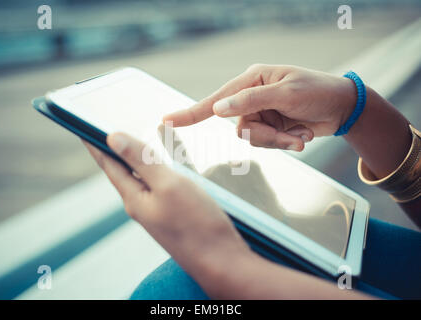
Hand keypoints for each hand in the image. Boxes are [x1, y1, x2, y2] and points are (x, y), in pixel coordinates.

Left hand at [83, 133, 251, 296]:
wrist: (223, 263)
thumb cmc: (198, 224)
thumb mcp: (168, 184)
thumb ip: (141, 160)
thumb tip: (112, 138)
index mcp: (134, 198)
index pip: (108, 165)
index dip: (96, 144)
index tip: (83, 128)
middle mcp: (143, 206)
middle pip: (124, 172)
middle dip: (116, 151)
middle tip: (108, 130)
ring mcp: (159, 212)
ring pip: (144, 178)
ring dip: (139, 159)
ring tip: (136, 142)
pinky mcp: (175, 215)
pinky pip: (162, 186)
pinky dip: (161, 170)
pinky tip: (171, 164)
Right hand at [163, 64, 355, 150]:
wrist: (342, 108)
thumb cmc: (317, 91)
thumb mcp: (286, 93)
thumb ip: (251, 101)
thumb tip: (218, 109)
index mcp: (251, 80)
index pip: (216, 99)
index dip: (190, 113)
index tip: (166, 120)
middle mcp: (252, 97)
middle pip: (239, 127)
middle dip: (267, 137)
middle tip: (292, 137)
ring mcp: (261, 114)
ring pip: (253, 139)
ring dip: (279, 141)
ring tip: (301, 136)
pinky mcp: (271, 128)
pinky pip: (267, 144)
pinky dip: (285, 144)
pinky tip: (302, 136)